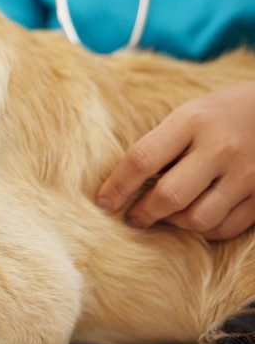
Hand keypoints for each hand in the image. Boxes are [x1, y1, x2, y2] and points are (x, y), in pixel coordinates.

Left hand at [97, 81, 254, 239]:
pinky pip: (226, 227)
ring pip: (199, 218)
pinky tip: (194, 221)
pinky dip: (204, 230)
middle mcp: (220, 148)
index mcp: (192, 122)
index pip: (143, 159)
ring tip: (164, 217)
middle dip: (143, 213)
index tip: (104, 202)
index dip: (118, 185)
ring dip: (174, 224)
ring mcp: (246, 173)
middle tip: (132, 218)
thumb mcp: (187, 114)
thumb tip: (125, 184)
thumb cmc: (220, 113)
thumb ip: (161, 145)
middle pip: (170, 196)